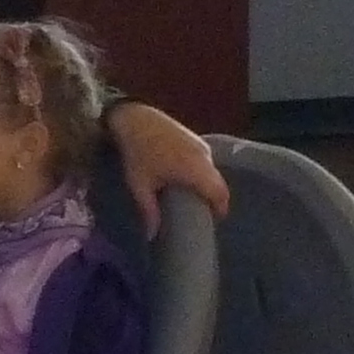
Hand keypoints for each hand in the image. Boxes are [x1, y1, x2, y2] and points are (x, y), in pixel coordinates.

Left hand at [107, 101, 228, 234]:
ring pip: (213, 171)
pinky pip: (206, 160)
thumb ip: (149, 210)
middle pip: (219, 183)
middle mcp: (205, 157)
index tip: (212, 220)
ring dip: (208, 184)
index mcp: (196, 170)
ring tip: (193, 197)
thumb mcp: (140, 185)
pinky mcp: (195, 137)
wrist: (133, 118)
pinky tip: (187, 178)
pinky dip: (202, 172)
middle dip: (215, 199)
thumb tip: (151, 236)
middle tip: (202, 212)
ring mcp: (201, 145)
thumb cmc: (137, 153)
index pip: (220, 194)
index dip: (220, 209)